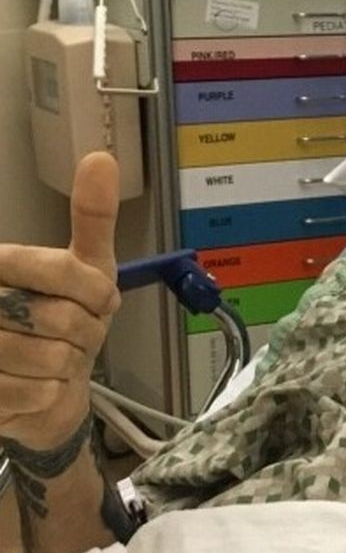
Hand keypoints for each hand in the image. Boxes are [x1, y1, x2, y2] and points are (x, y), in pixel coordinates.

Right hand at [0, 153, 120, 449]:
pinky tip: (37, 387)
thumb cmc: (62, 321)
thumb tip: (101, 158)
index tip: (99, 302)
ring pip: (50, 357)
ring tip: (54, 361)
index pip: (63, 271)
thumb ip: (92, 217)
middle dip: (85, 333)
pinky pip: (38, 394)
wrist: (39, 390)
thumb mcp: (86, 268)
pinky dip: (51, 394)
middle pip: (61, 317)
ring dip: (67, 366)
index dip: (96, 294)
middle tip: (73, 336)